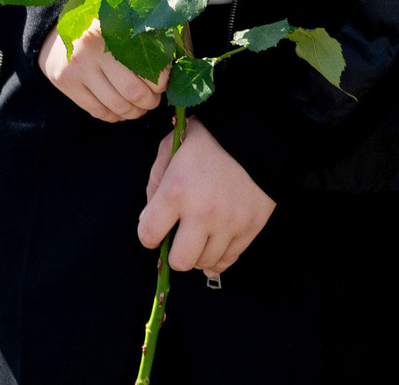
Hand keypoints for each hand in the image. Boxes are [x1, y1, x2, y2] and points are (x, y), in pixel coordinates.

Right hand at [40, 21, 167, 122]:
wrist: (54, 35)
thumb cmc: (100, 34)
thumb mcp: (121, 28)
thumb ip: (145, 42)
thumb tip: (172, 67)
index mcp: (112, 29)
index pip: (148, 67)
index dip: (161, 80)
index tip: (161, 81)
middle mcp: (91, 48)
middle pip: (134, 92)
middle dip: (150, 102)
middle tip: (152, 98)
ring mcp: (76, 67)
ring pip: (118, 106)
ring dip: (135, 112)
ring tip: (138, 106)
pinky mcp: (65, 83)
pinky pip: (99, 112)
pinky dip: (115, 116)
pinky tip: (119, 109)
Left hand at [137, 120, 272, 276]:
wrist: (252, 135)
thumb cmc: (205, 140)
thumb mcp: (169, 151)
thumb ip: (154, 185)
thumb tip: (146, 221)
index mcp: (176, 191)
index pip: (149, 235)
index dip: (148, 235)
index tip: (153, 230)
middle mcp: (202, 213)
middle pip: (180, 261)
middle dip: (172, 254)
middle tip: (176, 240)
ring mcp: (229, 223)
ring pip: (205, 263)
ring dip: (196, 255)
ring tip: (196, 239)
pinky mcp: (250, 228)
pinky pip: (229, 259)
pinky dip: (217, 259)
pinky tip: (211, 250)